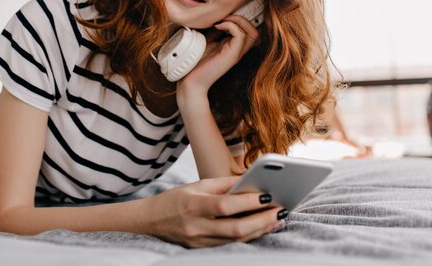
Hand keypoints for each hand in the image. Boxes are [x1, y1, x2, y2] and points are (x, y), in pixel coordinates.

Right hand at [145, 176, 285, 247]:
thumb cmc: (175, 199)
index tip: (268, 195)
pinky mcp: (202, 250)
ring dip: (260, 230)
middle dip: (262, 220)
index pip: (225, 205)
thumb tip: (251, 181)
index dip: (248, 202)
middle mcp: (196, 227)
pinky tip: (262, 228)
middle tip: (281, 210)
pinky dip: (248, 236)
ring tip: (278, 219)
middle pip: (235, 229)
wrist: (150, 220)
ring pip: (236, 240)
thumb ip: (223, 185)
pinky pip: (230, 244)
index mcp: (193, 205)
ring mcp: (199, 242)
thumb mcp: (197, 185)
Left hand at [180, 15, 259, 92]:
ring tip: (223, 21)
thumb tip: (220, 17)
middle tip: (225, 17)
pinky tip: (218, 26)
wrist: (191, 79)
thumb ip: (217, 31)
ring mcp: (237, 53)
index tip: (224, 15)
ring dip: (238, 21)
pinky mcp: (232, 56)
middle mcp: (238, 50)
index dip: (241, 19)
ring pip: (253, 33)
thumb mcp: (208, 41)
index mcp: (234, 46)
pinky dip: (231, 26)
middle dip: (243, 18)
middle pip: (256, 31)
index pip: (250, 30)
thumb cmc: (197, 62)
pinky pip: (240, 36)